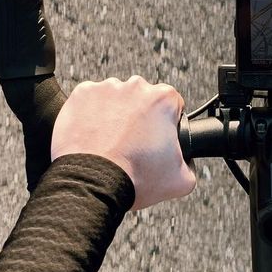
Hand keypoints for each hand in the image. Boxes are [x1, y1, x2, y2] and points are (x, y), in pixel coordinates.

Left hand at [50, 76, 195, 210]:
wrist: (92, 184)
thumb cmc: (134, 179)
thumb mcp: (181, 180)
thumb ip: (190, 164)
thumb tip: (187, 161)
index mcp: (163, 99)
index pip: (172, 103)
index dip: (167, 122)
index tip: (157, 137)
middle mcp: (135, 87)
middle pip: (142, 98)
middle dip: (139, 116)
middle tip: (133, 143)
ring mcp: (106, 88)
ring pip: (116, 98)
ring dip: (115, 115)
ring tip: (110, 142)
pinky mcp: (81, 94)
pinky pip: (90, 101)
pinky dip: (91, 114)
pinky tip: (94, 136)